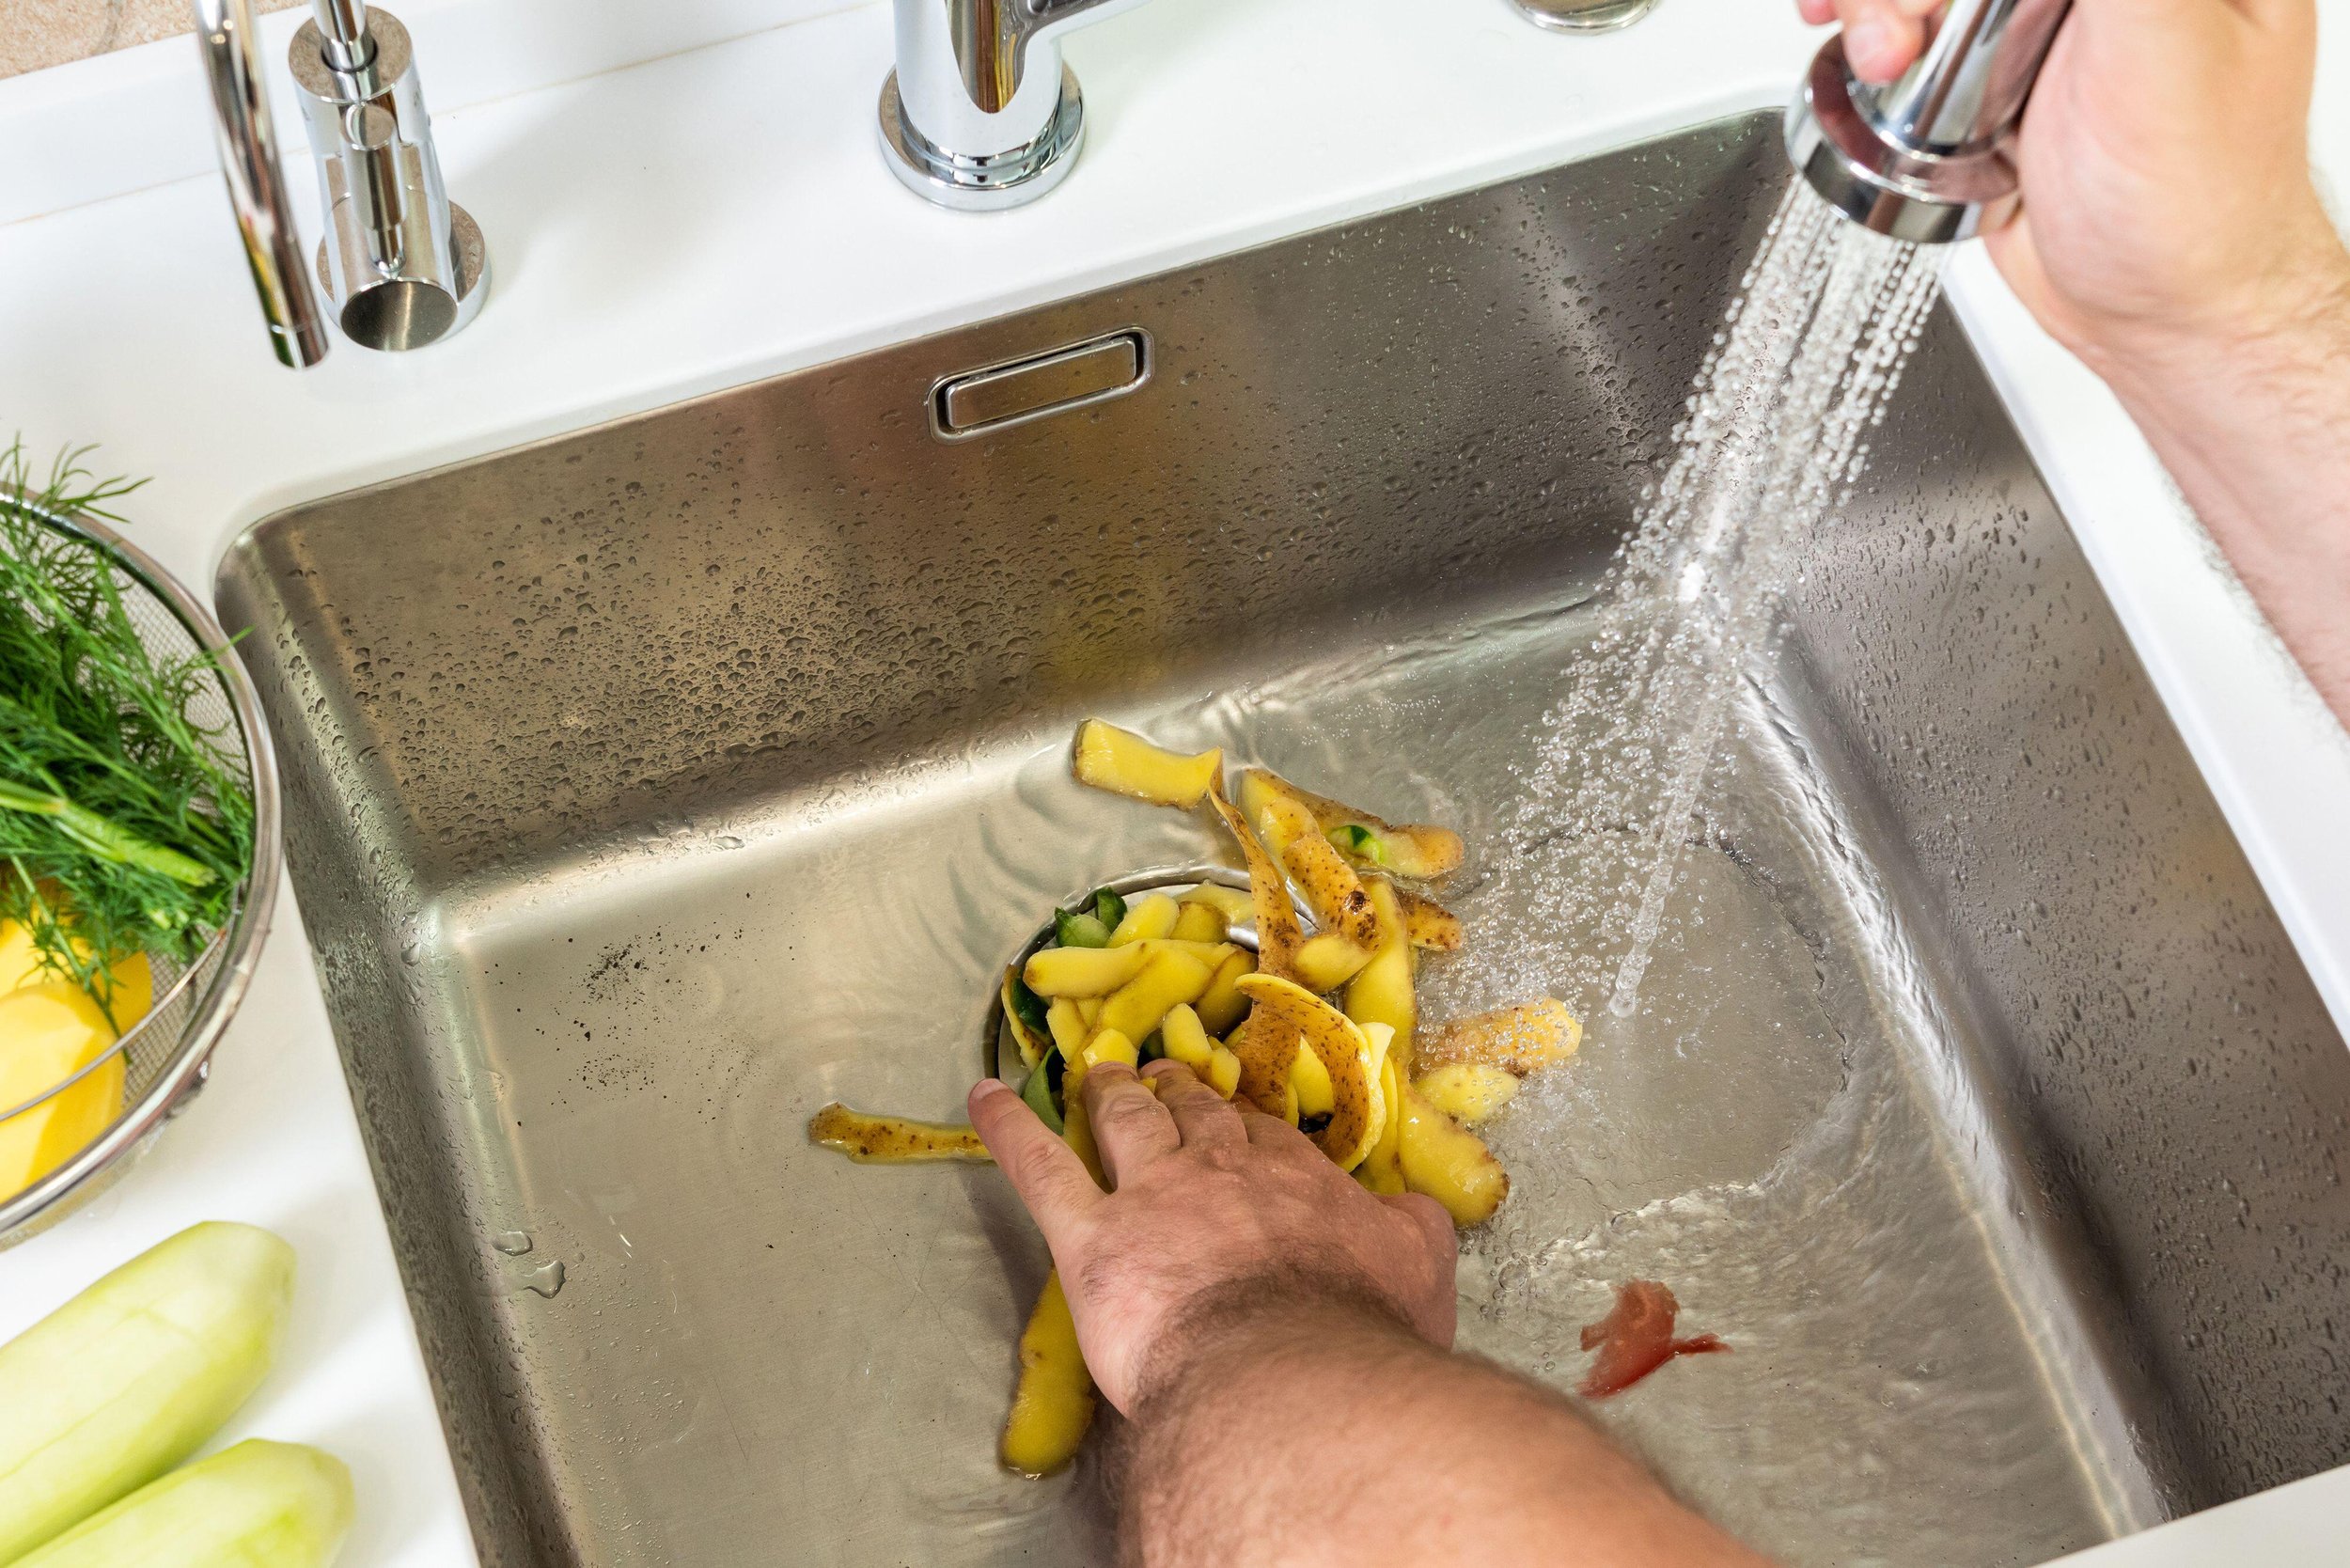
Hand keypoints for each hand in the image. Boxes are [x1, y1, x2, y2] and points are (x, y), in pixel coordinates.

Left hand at [967, 1059, 1455, 1413]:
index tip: (1234, 1119)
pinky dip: (1007, 1129)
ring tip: (1095, 1072)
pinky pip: (1040, 1171)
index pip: (1264, 1137)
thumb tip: (1414, 1210)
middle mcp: (1222, 1171)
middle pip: (1195, 1116)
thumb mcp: (1420, 1274)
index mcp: (1297, 1181)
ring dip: (1108, 1092)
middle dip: (1178, 1091)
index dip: (1243, 1127)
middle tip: (1162, 1073)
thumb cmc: (1359, 1336)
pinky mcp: (1090, 1239)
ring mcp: (1151, 1196)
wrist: (1290, 1374)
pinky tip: (981, 1096)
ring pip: (1125, 1123)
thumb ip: (1415, 1233)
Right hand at [1795, 0, 2347, 374]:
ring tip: (1878, 55)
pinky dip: (1868, 33)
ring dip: (1876, 6)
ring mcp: (2042, 20)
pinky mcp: (1993, 71)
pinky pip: (1915, 28)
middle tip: (1899, 30)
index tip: (1933, 5)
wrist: (2159, 311)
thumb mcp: (2164, 44)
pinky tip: (1858, 55)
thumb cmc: (2198, 202)